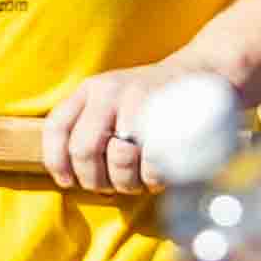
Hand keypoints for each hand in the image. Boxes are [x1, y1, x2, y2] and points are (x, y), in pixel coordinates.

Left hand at [44, 51, 221, 194]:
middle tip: (110, 188)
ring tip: (136, 182)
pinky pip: (153, 162)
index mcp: (89, 90)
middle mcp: (108, 92)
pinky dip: (153, 179)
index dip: (56, 161)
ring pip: (118, 158)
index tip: (69, 182)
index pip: (57, 127)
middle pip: (84, 150)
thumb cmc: (153, 99)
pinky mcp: (169, 115)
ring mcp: (139, 100)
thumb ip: (90, 127)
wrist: (204, 72)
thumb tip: (70, 175)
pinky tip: (158, 177)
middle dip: (95, 180)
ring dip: (126, 183)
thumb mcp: (113, 101)